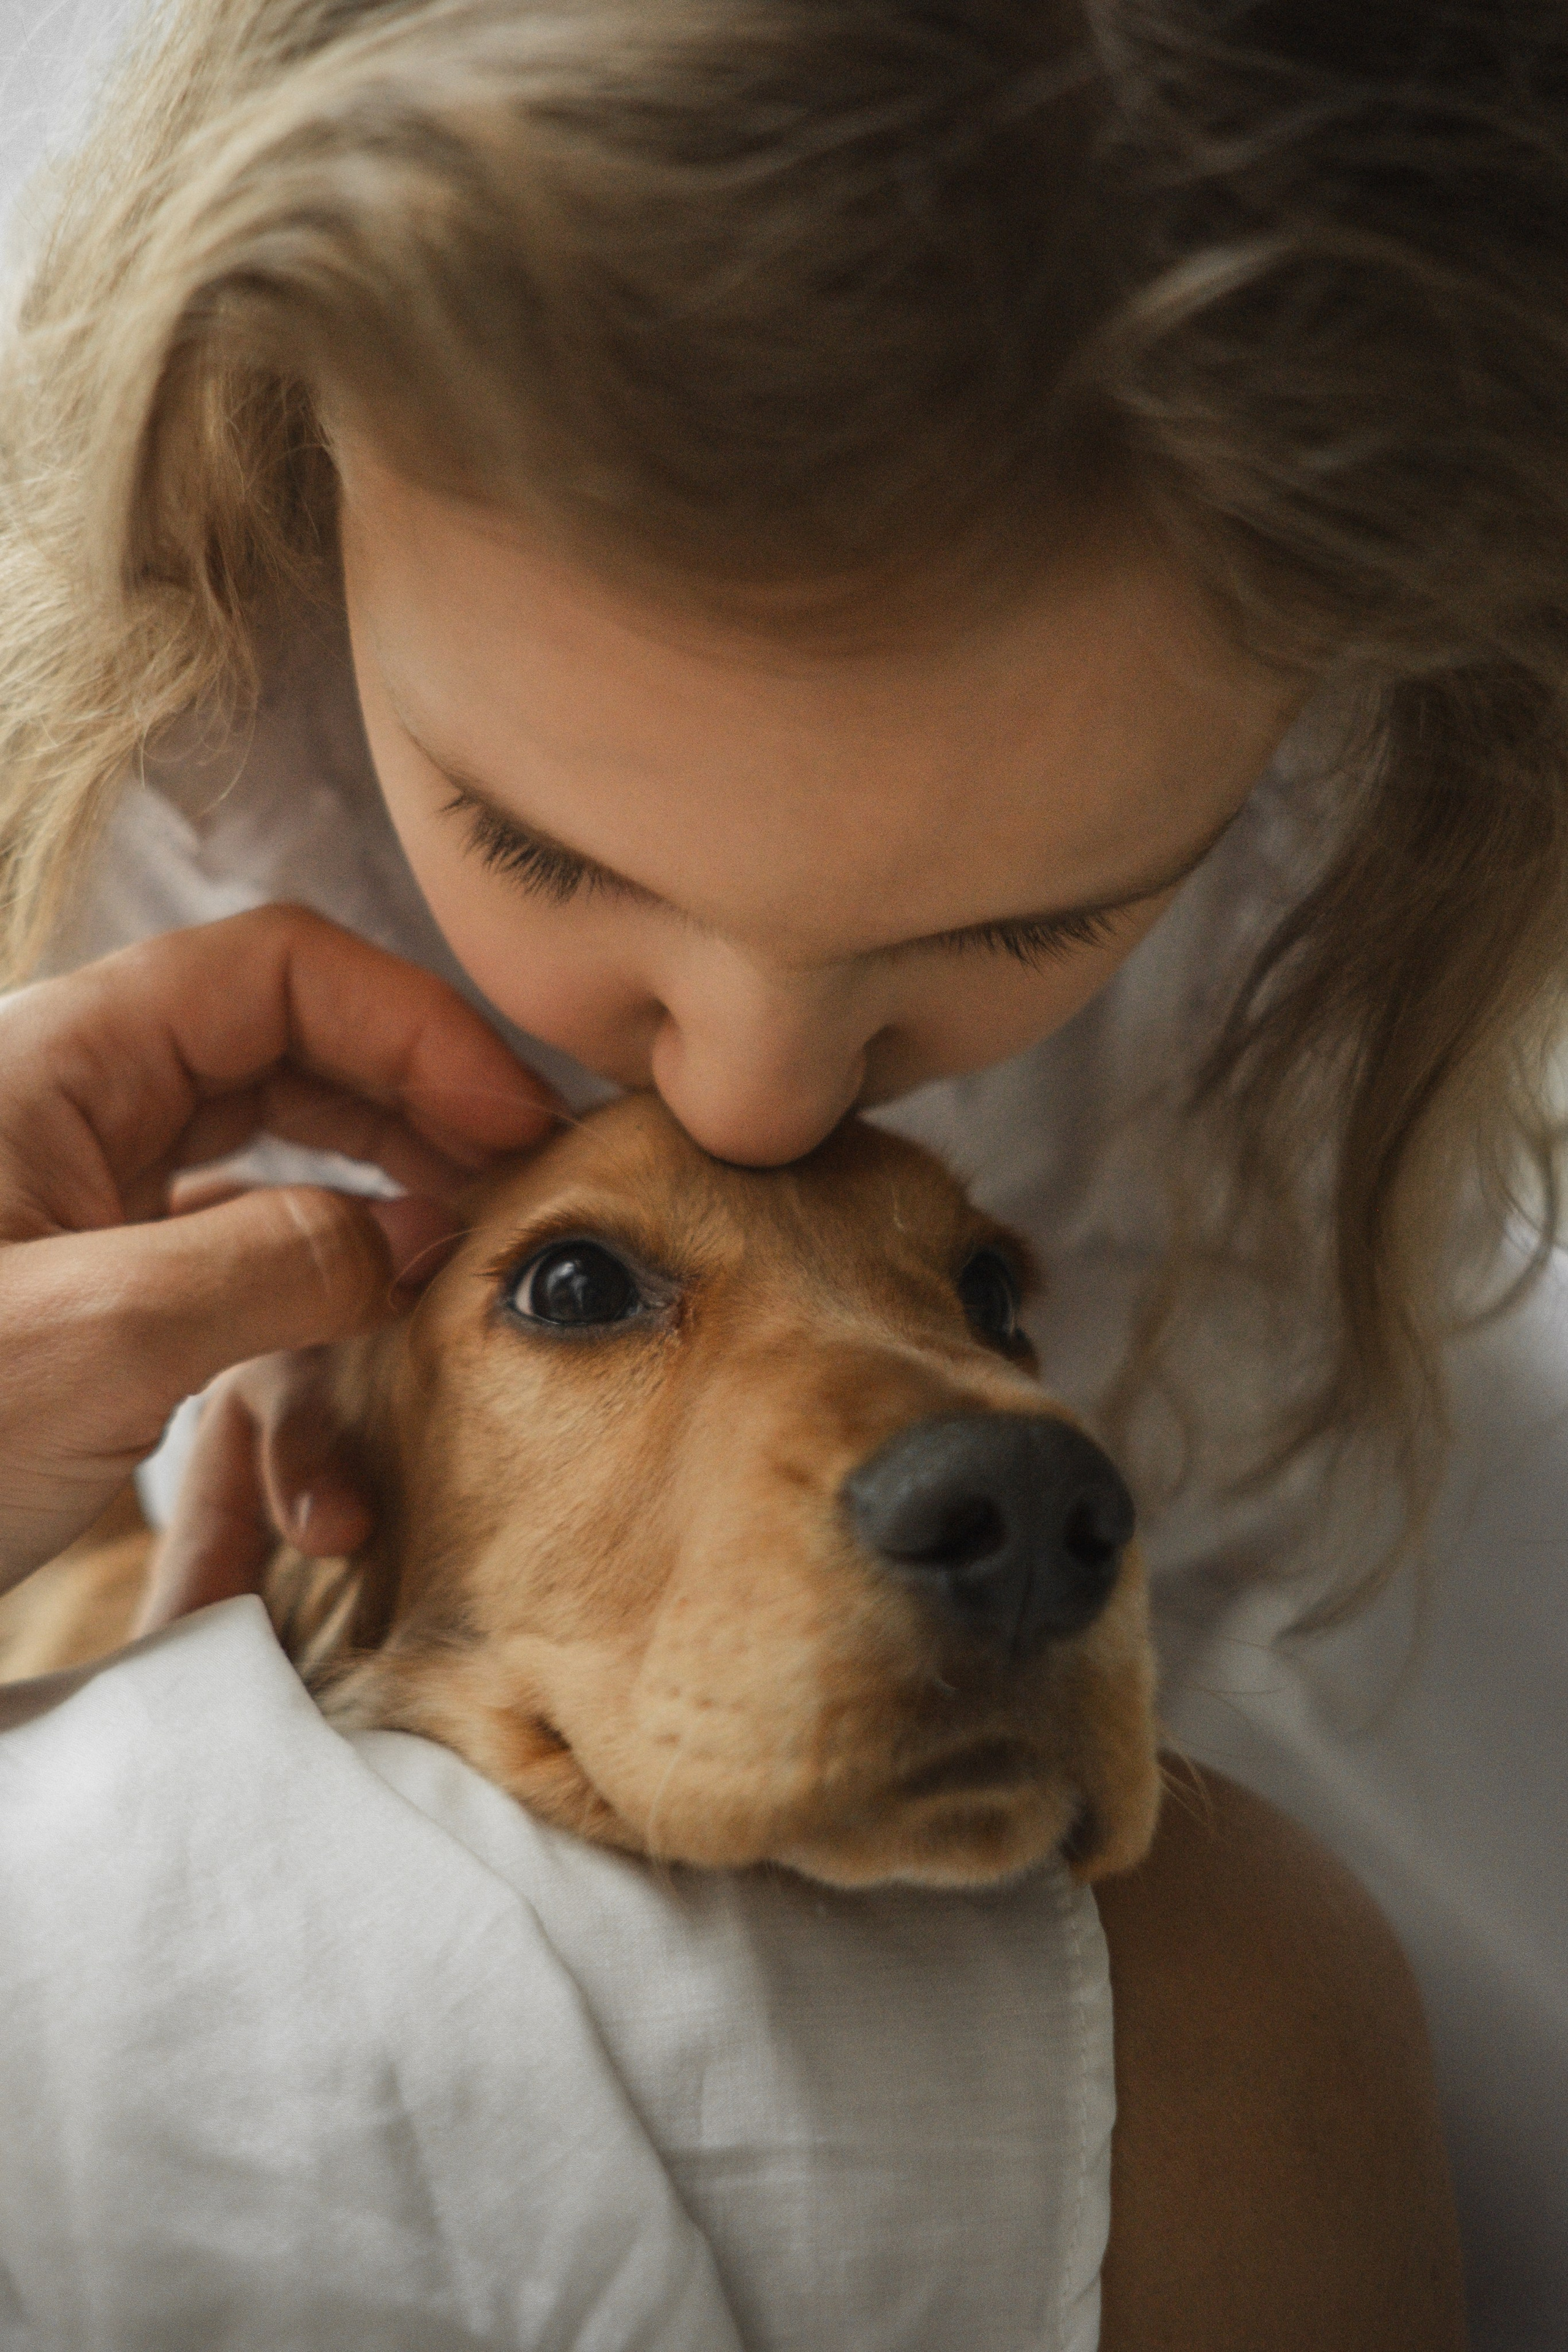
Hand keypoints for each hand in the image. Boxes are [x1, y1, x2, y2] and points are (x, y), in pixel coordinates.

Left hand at [0, 906, 555, 1593]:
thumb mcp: (91, 1340)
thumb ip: (274, 1262)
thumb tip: (409, 1240)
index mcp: (54, 1063)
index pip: (278, 971)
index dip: (417, 1027)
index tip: (518, 1122)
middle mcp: (70, 1121)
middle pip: (291, 1064)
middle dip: (416, 1133)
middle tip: (515, 1207)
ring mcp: (79, 1224)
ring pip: (270, 1192)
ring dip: (365, 1275)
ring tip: (434, 1349)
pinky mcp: (89, 1322)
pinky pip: (226, 1309)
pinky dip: (294, 1376)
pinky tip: (320, 1492)